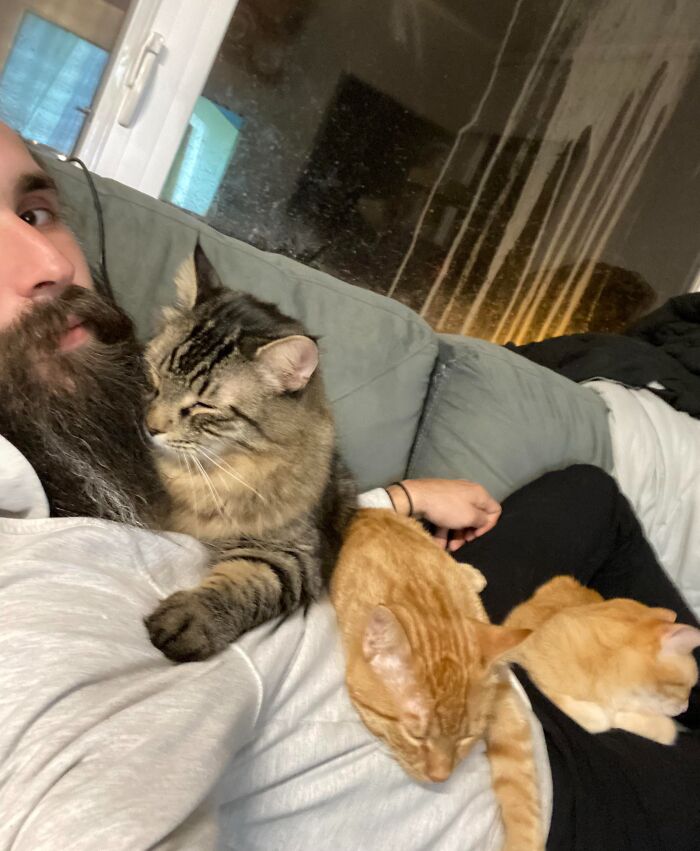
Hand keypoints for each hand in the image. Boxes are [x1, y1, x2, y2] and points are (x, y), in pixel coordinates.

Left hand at [386, 479, 500, 550]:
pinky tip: (438, 544)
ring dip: (455, 536)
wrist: (417, 497)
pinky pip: (447, 518)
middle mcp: (467, 493)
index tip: (476, 534)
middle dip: (468, 533)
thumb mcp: (470, 516)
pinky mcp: (440, 502)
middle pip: (475, 517)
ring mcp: (452, 497)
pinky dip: (444, 530)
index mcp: (479, 494)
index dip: (488, 525)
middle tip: (462, 542)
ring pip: (459, 519)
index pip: (494, 510)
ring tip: (448, 548)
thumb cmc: (448, 507)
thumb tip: (483, 521)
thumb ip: (482, 520)